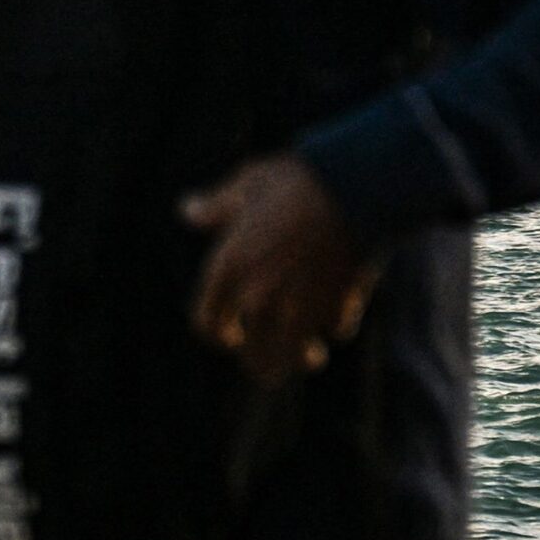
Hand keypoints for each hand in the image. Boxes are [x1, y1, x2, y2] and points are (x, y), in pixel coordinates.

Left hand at [182, 156, 377, 384]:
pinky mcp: (340, 306)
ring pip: (294, 358)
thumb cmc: (292, 180)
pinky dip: (335, 322)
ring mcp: (300, 307)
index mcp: (228, 269)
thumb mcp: (245, 186)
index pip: (207, 325)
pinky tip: (340, 307)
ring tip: (311, 355)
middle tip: (268, 353)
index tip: (231, 334)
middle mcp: (258, 296)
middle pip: (254, 357)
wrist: (352, 184)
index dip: (217, 333)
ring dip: (300, 358)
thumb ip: (215, 208)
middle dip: (260, 358)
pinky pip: (334, 329)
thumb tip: (187, 209)